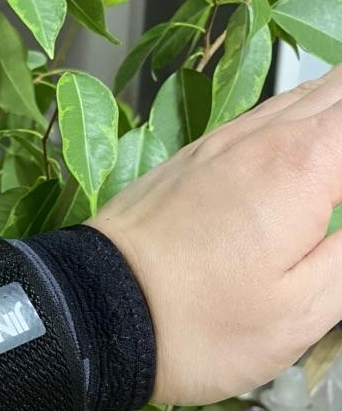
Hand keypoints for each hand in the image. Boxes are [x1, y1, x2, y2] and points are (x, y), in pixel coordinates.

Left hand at [89, 66, 341, 404]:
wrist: (92, 315)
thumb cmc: (200, 324)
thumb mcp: (302, 309)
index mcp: (303, 163)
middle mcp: (264, 135)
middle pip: (340, 85)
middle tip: (341, 196)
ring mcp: (222, 140)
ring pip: (303, 94)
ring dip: (336, 112)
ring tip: (335, 165)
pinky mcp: (192, 157)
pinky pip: (264, 116)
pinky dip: (300, 123)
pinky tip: (305, 153)